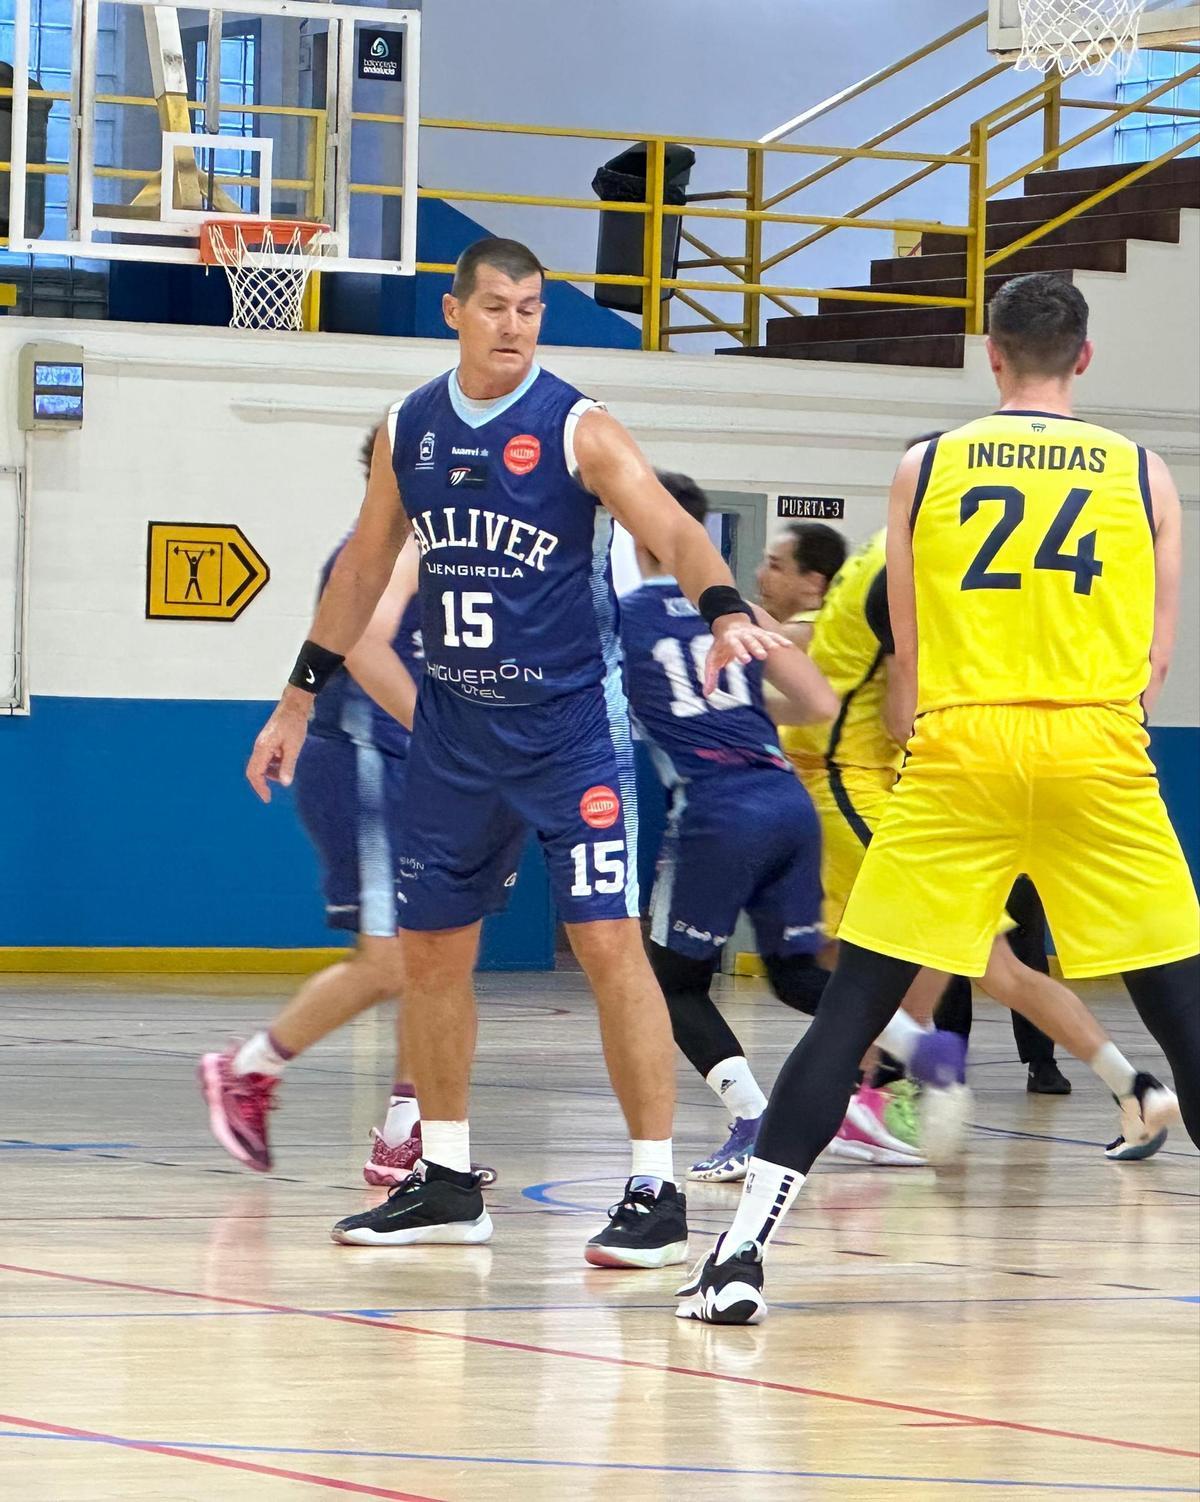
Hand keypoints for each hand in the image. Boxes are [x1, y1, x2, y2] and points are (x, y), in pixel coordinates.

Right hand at [246, 689, 311, 803]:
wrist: (293, 706)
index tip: (267, 798)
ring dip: (269, 774)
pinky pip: (265, 758)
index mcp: (263, 749)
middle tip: (270, 795)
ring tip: (283, 775)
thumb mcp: (294, 747)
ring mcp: (262, 744)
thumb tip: (285, 783)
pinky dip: (272, 765)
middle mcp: (259, 747)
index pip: (255, 773)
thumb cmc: (294, 725)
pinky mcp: (267, 741)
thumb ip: (288, 765)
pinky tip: (283, 764)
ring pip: (260, 765)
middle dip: (261, 784)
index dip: (260, 788)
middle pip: (253, 771)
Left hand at [703, 613, 791, 695]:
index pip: (735, 644)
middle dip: (756, 647)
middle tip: (762, 655)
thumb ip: (711, 676)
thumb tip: (707, 694)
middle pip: (750, 640)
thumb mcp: (712, 659)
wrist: (728, 622)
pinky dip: (780, 640)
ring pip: (762, 636)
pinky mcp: (762, 632)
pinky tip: (788, 646)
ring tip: (775, 650)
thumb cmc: (721, 645)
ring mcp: (753, 632)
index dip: (740, 651)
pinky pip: (772, 635)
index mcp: (730, 639)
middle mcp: (742, 634)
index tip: (746, 660)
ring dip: (769, 642)